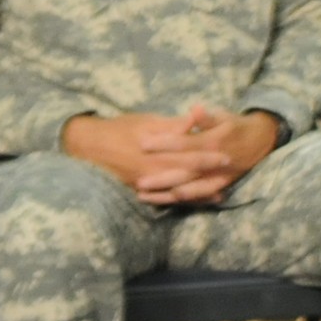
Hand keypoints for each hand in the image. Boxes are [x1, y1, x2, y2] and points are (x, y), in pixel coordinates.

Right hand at [65, 105, 282, 204]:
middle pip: (186, 176)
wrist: (90, 145)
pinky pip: (163, 198)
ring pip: (177, 191)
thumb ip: (174, 125)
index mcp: (157, 151)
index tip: (227, 155)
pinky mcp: (139, 191)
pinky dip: (181, 200)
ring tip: (219, 193)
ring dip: (198, 193)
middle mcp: (152, 171)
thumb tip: (196, 119)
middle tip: (230, 175)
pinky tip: (195, 202)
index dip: (209, 155)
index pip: (188, 155)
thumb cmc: (122, 128)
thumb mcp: (149, 122)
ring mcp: (145, 183)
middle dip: (209, 177)